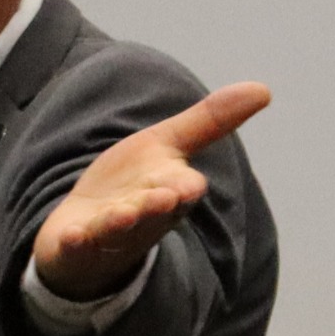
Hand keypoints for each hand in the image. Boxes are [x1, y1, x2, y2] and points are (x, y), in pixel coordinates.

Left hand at [28, 82, 269, 302]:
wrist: (89, 229)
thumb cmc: (135, 185)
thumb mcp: (166, 145)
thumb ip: (209, 121)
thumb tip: (265, 89)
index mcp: (168, 192)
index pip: (182, 188)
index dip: (183, 186)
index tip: (188, 185)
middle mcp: (143, 217)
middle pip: (153, 211)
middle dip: (157, 204)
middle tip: (165, 196)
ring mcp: (108, 234)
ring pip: (117, 229)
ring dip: (120, 221)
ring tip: (121, 214)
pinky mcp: (76, 245)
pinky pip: (77, 246)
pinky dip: (75, 241)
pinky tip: (70, 235)